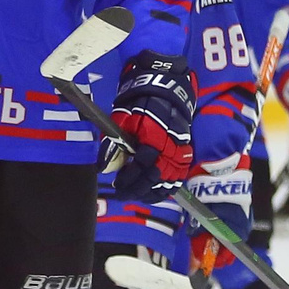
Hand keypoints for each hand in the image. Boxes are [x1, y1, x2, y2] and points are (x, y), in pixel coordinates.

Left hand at [102, 50, 193, 198]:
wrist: (165, 94)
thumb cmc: (141, 106)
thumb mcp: (123, 120)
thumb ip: (114, 144)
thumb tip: (103, 167)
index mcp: (154, 138)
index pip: (142, 165)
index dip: (128, 178)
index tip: (117, 184)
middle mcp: (170, 149)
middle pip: (154, 178)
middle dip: (136, 189)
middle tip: (122, 193)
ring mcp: (180, 154)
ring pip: (167, 182)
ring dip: (150, 192)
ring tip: (135, 194)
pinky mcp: (185, 156)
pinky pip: (178, 179)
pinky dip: (165, 189)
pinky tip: (152, 193)